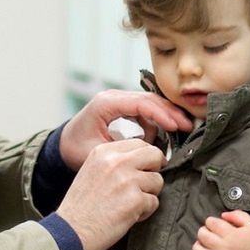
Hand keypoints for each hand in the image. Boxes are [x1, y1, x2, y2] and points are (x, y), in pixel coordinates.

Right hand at [56, 139, 165, 249]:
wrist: (71, 231)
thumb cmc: (81, 207)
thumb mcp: (92, 170)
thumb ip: (116, 161)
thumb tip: (145, 160)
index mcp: (104, 152)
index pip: (140, 143)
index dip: (147, 157)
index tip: (147, 167)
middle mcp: (117, 162)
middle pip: (155, 155)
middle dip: (154, 170)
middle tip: (144, 185)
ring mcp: (128, 180)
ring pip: (157, 181)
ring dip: (149, 194)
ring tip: (129, 203)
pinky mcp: (136, 200)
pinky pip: (154, 202)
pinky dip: (145, 211)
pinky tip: (128, 215)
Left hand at [59, 90, 190, 169]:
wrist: (62, 147)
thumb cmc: (75, 150)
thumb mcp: (97, 152)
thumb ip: (123, 149)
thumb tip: (150, 151)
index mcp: (106, 103)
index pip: (140, 103)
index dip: (161, 114)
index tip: (176, 127)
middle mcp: (113, 97)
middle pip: (149, 99)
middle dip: (170, 112)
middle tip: (188, 126)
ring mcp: (118, 101)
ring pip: (149, 103)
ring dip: (166, 115)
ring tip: (182, 130)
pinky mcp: (122, 108)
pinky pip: (144, 110)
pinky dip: (156, 120)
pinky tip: (164, 134)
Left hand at [192, 210, 249, 249]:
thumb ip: (237, 214)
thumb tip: (222, 215)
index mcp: (231, 235)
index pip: (211, 223)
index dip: (211, 221)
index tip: (216, 224)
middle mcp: (225, 248)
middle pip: (202, 235)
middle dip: (203, 231)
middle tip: (209, 233)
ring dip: (197, 246)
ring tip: (203, 245)